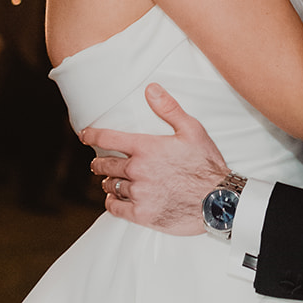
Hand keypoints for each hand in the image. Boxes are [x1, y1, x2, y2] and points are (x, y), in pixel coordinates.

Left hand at [82, 84, 227, 234]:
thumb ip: (169, 108)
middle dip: (99, 163)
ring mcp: (139, 193)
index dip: (91, 135)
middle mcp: (138, 170)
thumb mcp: (192, 130)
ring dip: (107, 182)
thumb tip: (150, 88)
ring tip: (108, 181)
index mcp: (146, 147)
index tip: (83, 135)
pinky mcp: (142, 214)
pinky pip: (116, 208)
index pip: (108, 138)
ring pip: (111, 186)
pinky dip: (111, 202)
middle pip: (105, 165)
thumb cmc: (206, 163)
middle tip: (97, 164)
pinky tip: (113, 199)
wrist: (218, 201)